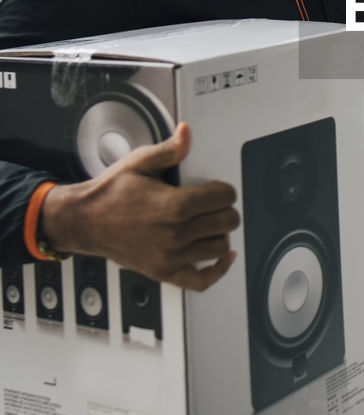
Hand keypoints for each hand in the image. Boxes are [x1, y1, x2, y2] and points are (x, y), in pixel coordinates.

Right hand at [40, 123, 239, 291]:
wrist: (84, 221)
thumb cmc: (110, 194)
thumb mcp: (139, 163)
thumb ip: (169, 150)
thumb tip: (186, 133)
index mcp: (174, 205)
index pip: (224, 197)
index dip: (224, 189)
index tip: (217, 188)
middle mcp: (175, 233)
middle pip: (227, 222)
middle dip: (225, 209)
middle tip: (214, 205)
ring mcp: (170, 256)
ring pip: (219, 247)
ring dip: (221, 234)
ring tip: (211, 224)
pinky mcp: (164, 272)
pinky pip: (201, 281)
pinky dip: (217, 270)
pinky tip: (222, 257)